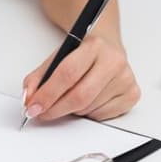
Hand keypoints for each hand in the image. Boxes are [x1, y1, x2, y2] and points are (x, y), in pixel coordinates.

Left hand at [22, 34, 140, 121]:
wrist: (106, 47)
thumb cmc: (81, 54)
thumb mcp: (57, 57)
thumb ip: (39, 77)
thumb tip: (28, 99)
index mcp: (94, 45)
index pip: (67, 73)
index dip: (48, 93)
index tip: (33, 106)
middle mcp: (114, 60)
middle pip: (80, 96)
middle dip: (56, 109)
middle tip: (42, 113)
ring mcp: (126, 78)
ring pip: (89, 108)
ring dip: (72, 110)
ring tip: (69, 98)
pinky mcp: (132, 94)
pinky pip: (102, 116)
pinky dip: (88, 114)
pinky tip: (88, 100)